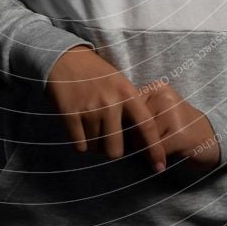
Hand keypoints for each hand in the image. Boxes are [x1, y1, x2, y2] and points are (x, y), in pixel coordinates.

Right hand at [45, 46, 167, 173]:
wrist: (66, 58)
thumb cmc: (98, 73)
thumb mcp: (120, 83)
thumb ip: (130, 107)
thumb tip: (140, 140)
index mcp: (127, 93)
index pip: (146, 127)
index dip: (154, 149)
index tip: (159, 166)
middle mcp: (110, 102)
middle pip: (116, 149)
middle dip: (113, 151)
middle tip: (109, 141)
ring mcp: (89, 109)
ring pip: (96, 148)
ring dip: (95, 145)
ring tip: (92, 128)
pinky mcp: (70, 114)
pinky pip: (80, 145)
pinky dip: (81, 143)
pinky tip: (80, 129)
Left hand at [133, 79, 220, 171]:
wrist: (211, 138)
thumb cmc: (176, 127)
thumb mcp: (157, 112)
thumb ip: (136, 115)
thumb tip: (111, 129)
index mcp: (157, 87)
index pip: (127, 108)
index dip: (126, 125)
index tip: (131, 134)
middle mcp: (165, 96)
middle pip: (133, 123)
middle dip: (135, 139)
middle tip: (147, 146)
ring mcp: (174, 114)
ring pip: (143, 138)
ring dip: (146, 150)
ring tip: (158, 150)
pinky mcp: (180, 134)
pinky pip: (156, 150)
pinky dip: (156, 159)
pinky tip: (163, 160)